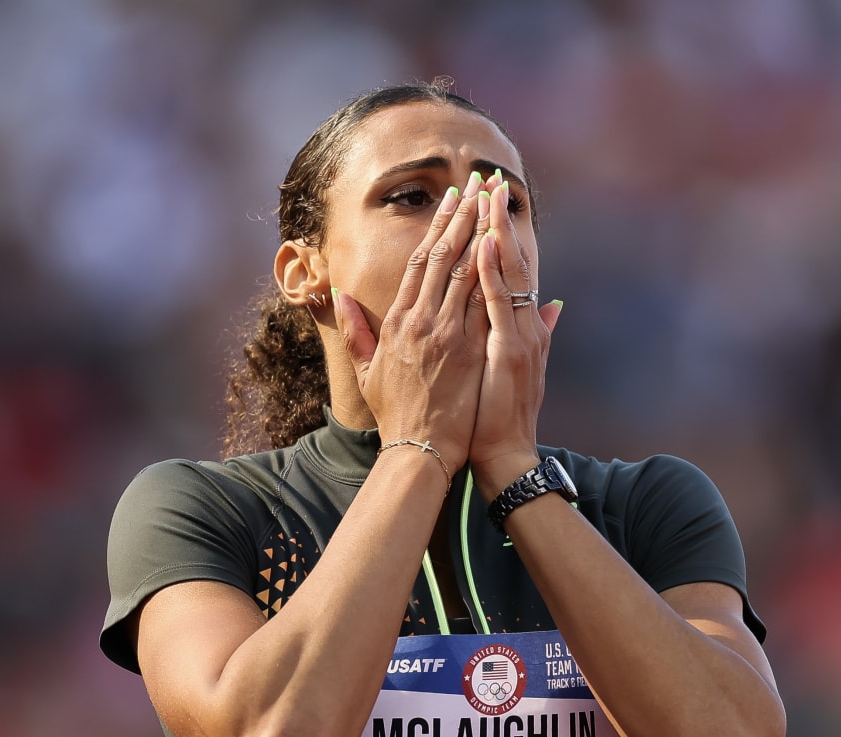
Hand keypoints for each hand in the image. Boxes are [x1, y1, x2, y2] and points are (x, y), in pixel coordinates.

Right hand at [335, 173, 495, 470]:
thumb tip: (340, 297)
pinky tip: (500, 244)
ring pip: (462, 270)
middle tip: (478, 184)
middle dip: (462, 217)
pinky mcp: (464, 348)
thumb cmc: (395, 414)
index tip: (452, 201)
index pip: (419, 262)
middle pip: (442, 256)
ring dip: (478, 232)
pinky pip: (478, 300)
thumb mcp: (366, 370)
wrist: (418, 448)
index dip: (437, 228)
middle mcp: (418, 320)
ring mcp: (442, 332)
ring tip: (492, 202)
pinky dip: (489, 271)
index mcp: (396, 321)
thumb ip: (355, 330)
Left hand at [470, 175, 563, 496]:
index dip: (504, 233)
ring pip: (508, 275)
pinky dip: (490, 272)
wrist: (505, 457)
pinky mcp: (508, 352)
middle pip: (515, 262)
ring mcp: (519, 337)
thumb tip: (557, 306)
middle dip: (501, 220)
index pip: (513, 270)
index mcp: (523, 327)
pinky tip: (482, 243)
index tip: (493, 199)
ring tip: (489, 196)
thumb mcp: (519, 370)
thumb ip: (540, 334)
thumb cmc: (499, 418)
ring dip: (498, 233)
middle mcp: (527, 326)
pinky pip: (497, 304)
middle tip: (492, 179)